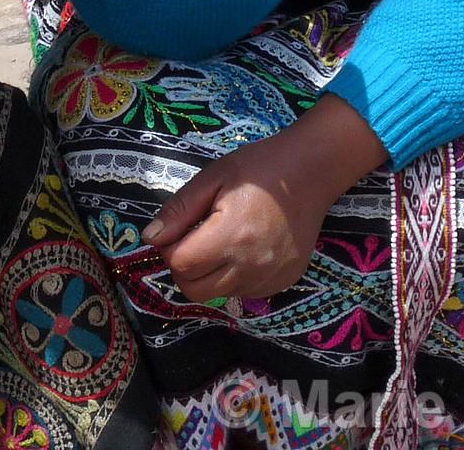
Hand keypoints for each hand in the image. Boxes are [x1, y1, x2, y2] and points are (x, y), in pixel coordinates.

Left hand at [143, 96, 385, 302]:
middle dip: (185, 267)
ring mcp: (270, 279)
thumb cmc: (259, 168)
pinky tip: (245, 249)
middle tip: (195, 238)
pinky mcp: (284, 283)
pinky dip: (235, 277)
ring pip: (219, 294)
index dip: (171, 247)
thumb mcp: (213, 177)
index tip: (180, 228)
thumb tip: (151, 238)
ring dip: (209, 274)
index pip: (181, 264)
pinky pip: (245, 292)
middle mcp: (251, 266)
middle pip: (194, 290)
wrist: (312, 172)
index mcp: (231, 237)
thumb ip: (179, 210)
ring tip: (222, 241)